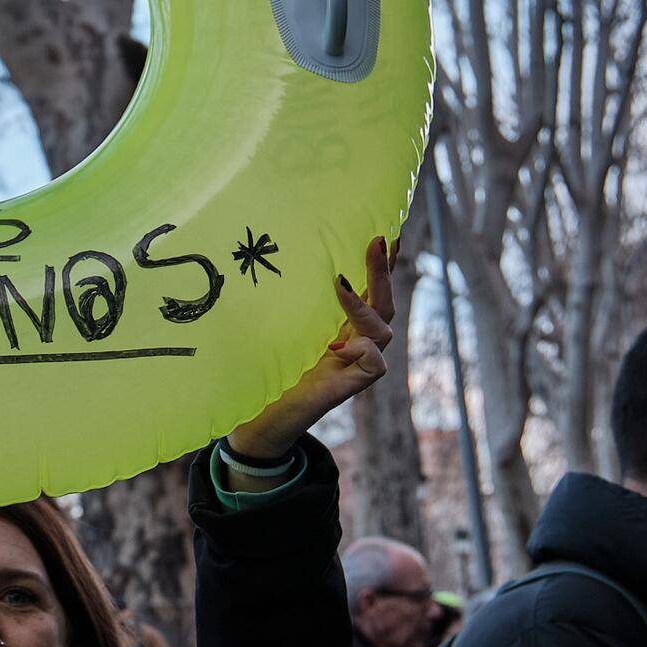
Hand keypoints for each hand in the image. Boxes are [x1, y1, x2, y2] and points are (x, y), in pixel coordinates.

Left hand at [228, 235, 397, 462]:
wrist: (259, 417)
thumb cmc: (265, 369)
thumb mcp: (277, 326)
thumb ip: (288, 301)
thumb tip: (277, 252)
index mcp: (342, 325)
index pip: (370, 289)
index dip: (382, 263)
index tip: (387, 229)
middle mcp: (355, 341)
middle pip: (385, 302)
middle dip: (383, 270)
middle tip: (376, 239)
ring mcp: (356, 364)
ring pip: (383, 328)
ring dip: (364, 304)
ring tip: (341, 282)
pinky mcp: (350, 386)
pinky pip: (375, 364)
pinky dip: (362, 350)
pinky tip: (337, 346)